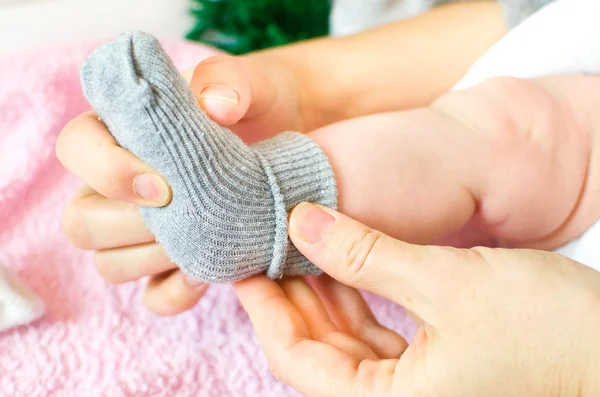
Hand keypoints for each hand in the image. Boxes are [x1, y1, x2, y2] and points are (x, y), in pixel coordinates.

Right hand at [57, 53, 305, 314]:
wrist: (292, 131)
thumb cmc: (260, 101)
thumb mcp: (249, 84)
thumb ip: (228, 83)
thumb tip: (216, 104)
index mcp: (122, 130)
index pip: (75, 147)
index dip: (105, 171)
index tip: (162, 185)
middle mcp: (120, 185)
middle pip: (81, 222)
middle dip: (129, 227)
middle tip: (187, 217)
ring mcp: (142, 230)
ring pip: (109, 264)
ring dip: (152, 261)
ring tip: (205, 242)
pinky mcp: (173, 262)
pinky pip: (153, 295)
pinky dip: (176, 292)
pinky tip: (209, 273)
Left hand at [234, 203, 599, 396]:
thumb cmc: (548, 326)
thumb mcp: (448, 283)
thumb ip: (366, 255)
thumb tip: (302, 220)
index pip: (299, 361)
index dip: (266, 310)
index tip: (245, 265)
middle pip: (317, 352)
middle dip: (289, 299)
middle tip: (268, 248)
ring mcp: (415, 388)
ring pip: (344, 343)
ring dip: (321, 296)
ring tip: (302, 248)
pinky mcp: (433, 366)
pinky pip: (375, 338)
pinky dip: (354, 301)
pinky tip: (342, 266)